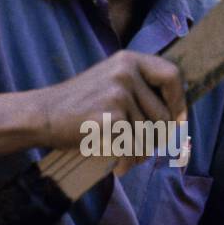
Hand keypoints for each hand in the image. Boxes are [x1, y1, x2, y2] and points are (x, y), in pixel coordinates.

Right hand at [32, 51, 186, 174]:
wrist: (44, 115)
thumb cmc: (80, 105)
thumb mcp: (111, 82)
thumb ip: (140, 89)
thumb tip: (177, 115)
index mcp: (129, 60)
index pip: (172, 76)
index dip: (180, 102)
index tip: (178, 122)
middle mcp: (126, 72)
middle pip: (164, 114)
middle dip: (157, 139)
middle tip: (142, 149)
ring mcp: (118, 94)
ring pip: (149, 135)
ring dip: (141, 153)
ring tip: (125, 155)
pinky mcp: (110, 118)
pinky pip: (133, 147)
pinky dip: (128, 161)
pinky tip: (118, 164)